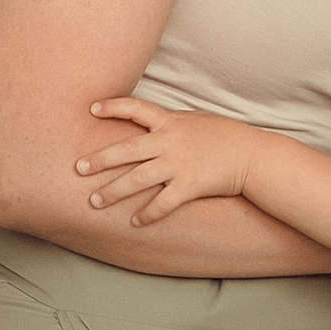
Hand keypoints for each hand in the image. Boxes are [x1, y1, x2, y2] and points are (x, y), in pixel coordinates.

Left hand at [76, 101, 256, 221]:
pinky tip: (135, 222)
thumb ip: (171, 124)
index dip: (113, 107)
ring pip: (138, 179)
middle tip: (78, 168)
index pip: (136, 108)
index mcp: (171, 121)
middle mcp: (170, 141)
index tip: (91, 109)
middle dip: (100, 159)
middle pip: (127, 149)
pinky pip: (162, 203)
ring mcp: (178, 164)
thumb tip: (151, 123)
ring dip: (114, 192)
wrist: (252, 155)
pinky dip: (147, 214)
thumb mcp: (196, 121)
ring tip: (94, 202)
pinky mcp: (189, 185)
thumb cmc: (225, 137)